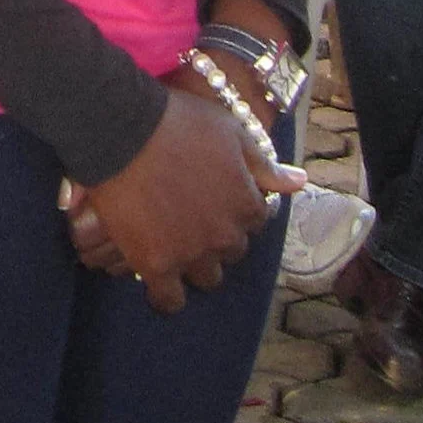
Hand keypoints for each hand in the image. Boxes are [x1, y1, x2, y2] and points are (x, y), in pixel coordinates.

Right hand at [71, 89, 270, 314]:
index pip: (253, 221)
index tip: (214, 199)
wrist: (123, 129)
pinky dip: (166, 295)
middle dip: (216, 237)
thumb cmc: (177, 122)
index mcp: (247, 204)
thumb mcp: (229, 132)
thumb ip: (264, 164)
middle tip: (190, 216)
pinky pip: (169, 300)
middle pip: (231, 251)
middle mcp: (226, 236)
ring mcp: (192, 254)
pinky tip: (158, 279)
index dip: (233, 209)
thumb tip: (299, 182)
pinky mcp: (157, 265)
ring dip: (195, 264)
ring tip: (173, 244)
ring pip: (206, 278)